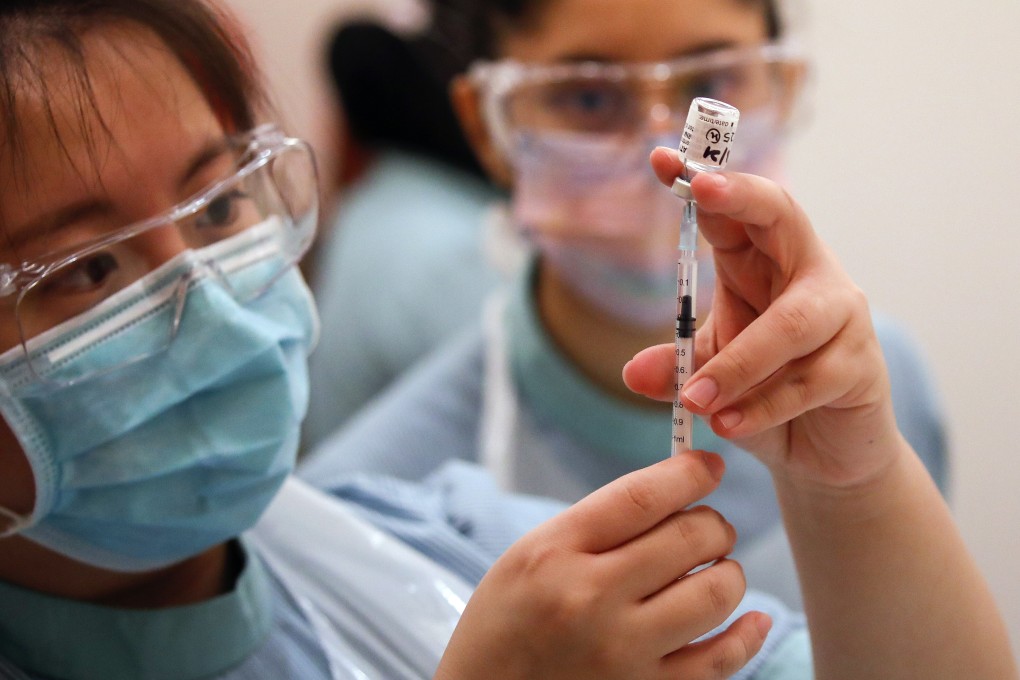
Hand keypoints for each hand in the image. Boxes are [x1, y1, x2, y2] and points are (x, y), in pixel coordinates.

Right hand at [434, 452, 770, 679]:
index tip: (709, 466)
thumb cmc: (506, 621)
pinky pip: (720, 661)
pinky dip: (748, 635)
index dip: (688, 474)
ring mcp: (621, 652)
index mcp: (555, 553)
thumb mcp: (529, 555)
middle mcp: (590, 599)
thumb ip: (596, 525)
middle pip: (688, 539)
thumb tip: (675, 493)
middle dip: (712, 524)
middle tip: (708, 527)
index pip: (642, 497)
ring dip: (729, 573)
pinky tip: (754, 618)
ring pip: (715, 594)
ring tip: (716, 570)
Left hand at [624, 148, 903, 489]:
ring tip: (695, 400)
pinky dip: (762, 406)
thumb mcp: (709, 376)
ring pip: (791, 322)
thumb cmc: (767, 392)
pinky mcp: (861, 366)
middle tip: (699, 188)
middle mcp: (808, 274)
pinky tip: (728, 425)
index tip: (660, 159)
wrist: (825, 450)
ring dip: (737, 363)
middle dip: (740, 196)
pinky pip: (809, 380)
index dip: (700, 182)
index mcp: (764, 262)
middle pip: (782, 215)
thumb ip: (675, 369)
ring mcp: (843, 316)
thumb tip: (632, 373)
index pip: (734, 210)